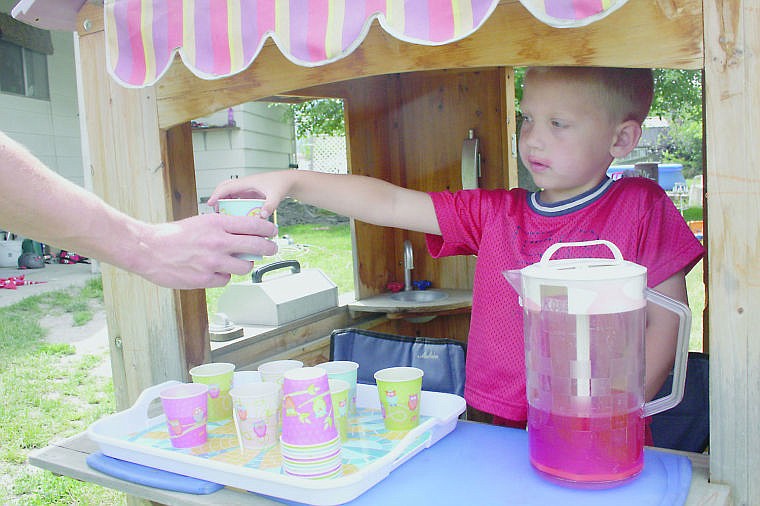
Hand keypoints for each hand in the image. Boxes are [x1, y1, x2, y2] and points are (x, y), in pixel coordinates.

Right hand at [127, 213, 277, 288]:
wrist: (147, 250)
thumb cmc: (171, 235)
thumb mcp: (200, 222)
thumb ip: (221, 227)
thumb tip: (242, 230)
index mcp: (216, 224)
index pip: (253, 224)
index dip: (268, 228)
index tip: (273, 231)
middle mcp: (218, 242)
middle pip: (257, 247)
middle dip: (269, 248)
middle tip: (271, 248)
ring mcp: (212, 262)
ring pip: (245, 267)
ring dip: (245, 265)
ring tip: (240, 262)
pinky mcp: (205, 279)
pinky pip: (226, 280)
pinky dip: (224, 276)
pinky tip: (216, 271)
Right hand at [208, 172, 292, 219]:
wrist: (289, 182)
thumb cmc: (282, 185)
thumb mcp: (276, 195)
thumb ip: (270, 205)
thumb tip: (262, 216)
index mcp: (248, 182)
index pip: (227, 187)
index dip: (217, 195)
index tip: (210, 204)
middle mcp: (245, 184)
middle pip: (224, 188)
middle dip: (217, 198)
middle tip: (214, 211)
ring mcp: (247, 189)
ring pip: (229, 193)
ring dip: (224, 202)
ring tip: (222, 215)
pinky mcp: (250, 193)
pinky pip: (236, 198)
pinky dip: (232, 204)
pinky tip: (233, 216)